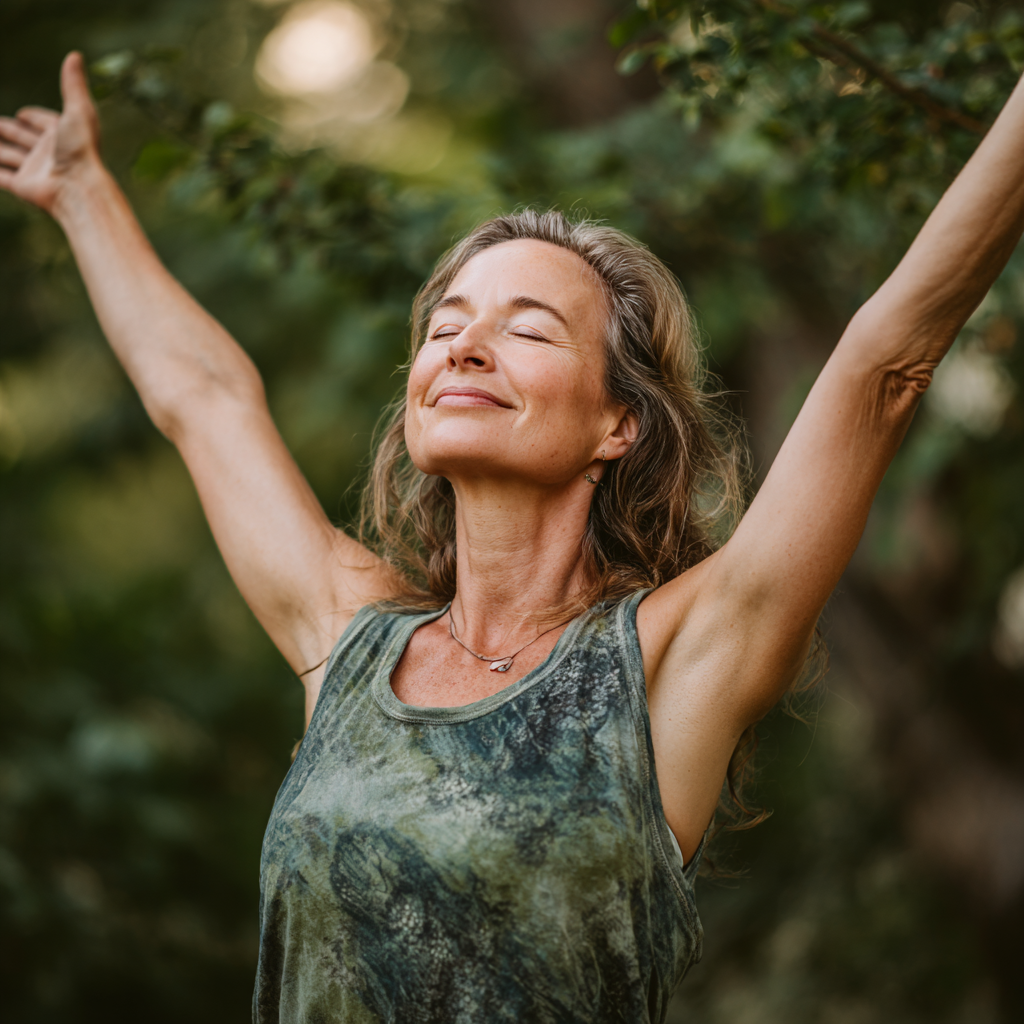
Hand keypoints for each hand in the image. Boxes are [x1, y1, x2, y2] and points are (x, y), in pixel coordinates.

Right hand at [0, 52, 101, 216]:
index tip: (24, 114)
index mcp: (62, 136)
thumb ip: (73, 85)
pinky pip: (1, 177)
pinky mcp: (23, 186)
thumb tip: (74, 54)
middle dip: (10, 129)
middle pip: (23, 138)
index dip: (35, 117)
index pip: (45, 123)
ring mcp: (35, 170)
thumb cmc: (81, 150)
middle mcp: (49, 153)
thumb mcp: (79, 111)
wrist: (78, 188)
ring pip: (10, 155)